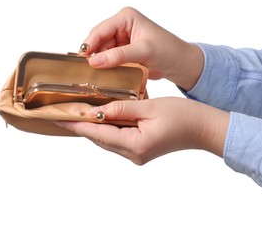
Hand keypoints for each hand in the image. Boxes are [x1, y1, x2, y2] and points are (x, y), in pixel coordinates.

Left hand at [55, 97, 228, 164]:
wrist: (203, 128)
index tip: (58, 117)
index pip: (98, 133)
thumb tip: (98, 111)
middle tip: (64, 111)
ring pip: (107, 140)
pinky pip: (117, 139)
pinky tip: (101, 118)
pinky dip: (107, 129)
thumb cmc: (183, 116)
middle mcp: (134, 154)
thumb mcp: (150, 107)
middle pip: (100, 138)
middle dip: (82, 125)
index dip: (77, 123)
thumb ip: (122, 109)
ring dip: (94, 127)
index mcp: (136, 144)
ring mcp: (137, 154)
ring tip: (77, 113)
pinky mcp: (141, 150)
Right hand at [82, 7, 203, 90]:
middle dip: (93, 55)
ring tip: (93, 75)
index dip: (89, 44)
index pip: (101, 30)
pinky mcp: (124, 53)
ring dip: (100, 63)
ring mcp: (123, 40)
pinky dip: (107, 68)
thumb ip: (118, 56)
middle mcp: (122, 26)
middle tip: (85, 70)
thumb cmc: (168, 51)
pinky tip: (103, 75)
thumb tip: (94, 61)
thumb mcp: (143, 51)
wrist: (180, 64)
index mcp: (126, 17)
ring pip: (103, 52)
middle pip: (99, 41)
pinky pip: (110, 60)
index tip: (82, 59)